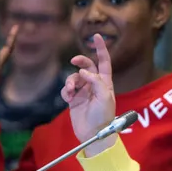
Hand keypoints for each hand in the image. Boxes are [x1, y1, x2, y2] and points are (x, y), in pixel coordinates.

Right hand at [61, 34, 116, 155]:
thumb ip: (96, 81)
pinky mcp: (74, 99)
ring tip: (72, 93)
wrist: (93, 134)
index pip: (104, 61)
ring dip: (70, 82)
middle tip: (74, 62)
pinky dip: (66, 92)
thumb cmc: (103, 116)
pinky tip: (69, 99)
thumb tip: (82, 72)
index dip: (101, 48)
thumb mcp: (105, 97)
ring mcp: (84, 91)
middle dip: (80, 61)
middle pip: (86, 66)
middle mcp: (94, 84)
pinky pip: (67, 89)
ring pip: (73, 78)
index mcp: (105, 82)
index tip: (96, 36)